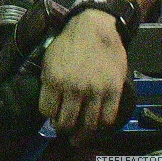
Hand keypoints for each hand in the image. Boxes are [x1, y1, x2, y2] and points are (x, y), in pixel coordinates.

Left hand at [38, 9, 126, 145]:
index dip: (48, 115)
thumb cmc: (69, 43)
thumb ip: (47, 83)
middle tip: (64, 128)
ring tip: (80, 131)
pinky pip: (108, 118)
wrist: (95, 28)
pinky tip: (97, 122)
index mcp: (54, 79)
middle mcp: (74, 88)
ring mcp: (95, 91)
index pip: (47, 111)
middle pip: (66, 123)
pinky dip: (102, 124)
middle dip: (63, 128)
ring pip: (88, 125)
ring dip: (83, 132)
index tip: (52, 115)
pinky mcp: (114, 90)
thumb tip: (48, 106)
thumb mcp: (48, 60)